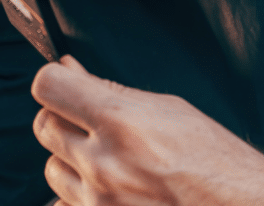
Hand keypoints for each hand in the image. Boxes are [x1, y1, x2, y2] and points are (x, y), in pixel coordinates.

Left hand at [31, 55, 263, 205]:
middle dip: (63, 117)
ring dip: (70, 160)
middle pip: (43, 127)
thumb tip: (68, 70)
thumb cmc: (219, 162)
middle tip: (90, 119)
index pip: (47, 87)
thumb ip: (111, 92)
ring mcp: (99, 203)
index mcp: (121, 123)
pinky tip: (108, 188)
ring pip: (51, 169)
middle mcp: (103, 165)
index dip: (55, 80)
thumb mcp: (169, 110)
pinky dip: (79, 195)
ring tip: (110, 159)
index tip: (66, 83)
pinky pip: (64, 204)